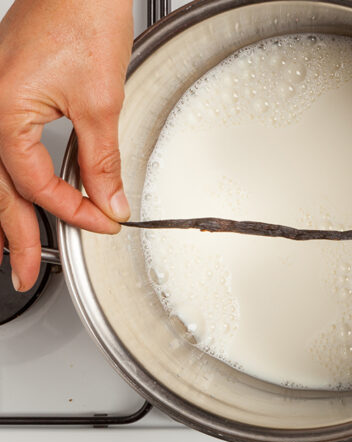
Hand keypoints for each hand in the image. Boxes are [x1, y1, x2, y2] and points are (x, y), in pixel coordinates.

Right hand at [0, 0, 132, 290]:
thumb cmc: (82, 19)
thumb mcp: (100, 103)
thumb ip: (102, 160)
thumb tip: (109, 200)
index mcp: (2, 113)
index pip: (36, 186)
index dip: (73, 212)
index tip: (102, 224)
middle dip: (16, 237)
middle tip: (27, 274)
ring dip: (2, 214)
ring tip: (11, 251)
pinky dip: (5, 180)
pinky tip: (11, 197)